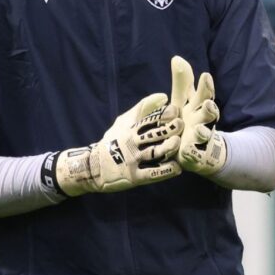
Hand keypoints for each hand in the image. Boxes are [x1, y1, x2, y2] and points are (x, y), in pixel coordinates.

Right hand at [55, 93, 183, 195]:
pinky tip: (177, 168)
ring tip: (177, 143)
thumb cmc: (114, 140)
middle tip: (180, 124)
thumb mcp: (124, 121)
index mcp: (130, 129)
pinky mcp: (133, 177)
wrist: (94, 167)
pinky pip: (151, 174)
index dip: (162, 114)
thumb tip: (164, 96)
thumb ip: (143, 109)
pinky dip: (164, 171)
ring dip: (167, 148)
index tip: (175, 111)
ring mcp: (132, 161)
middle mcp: (131, 143)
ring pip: (153, 153)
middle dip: (167, 129)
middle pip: (152, 135)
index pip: (147, 119)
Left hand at [170, 56, 226, 176]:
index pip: (205, 94)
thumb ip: (182, 82)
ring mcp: (199, 139)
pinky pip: (193, 154)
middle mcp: (202, 121)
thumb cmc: (187, 120)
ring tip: (198, 130)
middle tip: (208, 103)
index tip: (205, 75)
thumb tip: (176, 58)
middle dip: (209, 108)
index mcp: (199, 107)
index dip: (206, 86)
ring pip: (203, 134)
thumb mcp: (182, 100)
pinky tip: (186, 150)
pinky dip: (191, 152)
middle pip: (209, 113)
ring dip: (202, 132)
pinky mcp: (193, 155)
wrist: (197, 151)